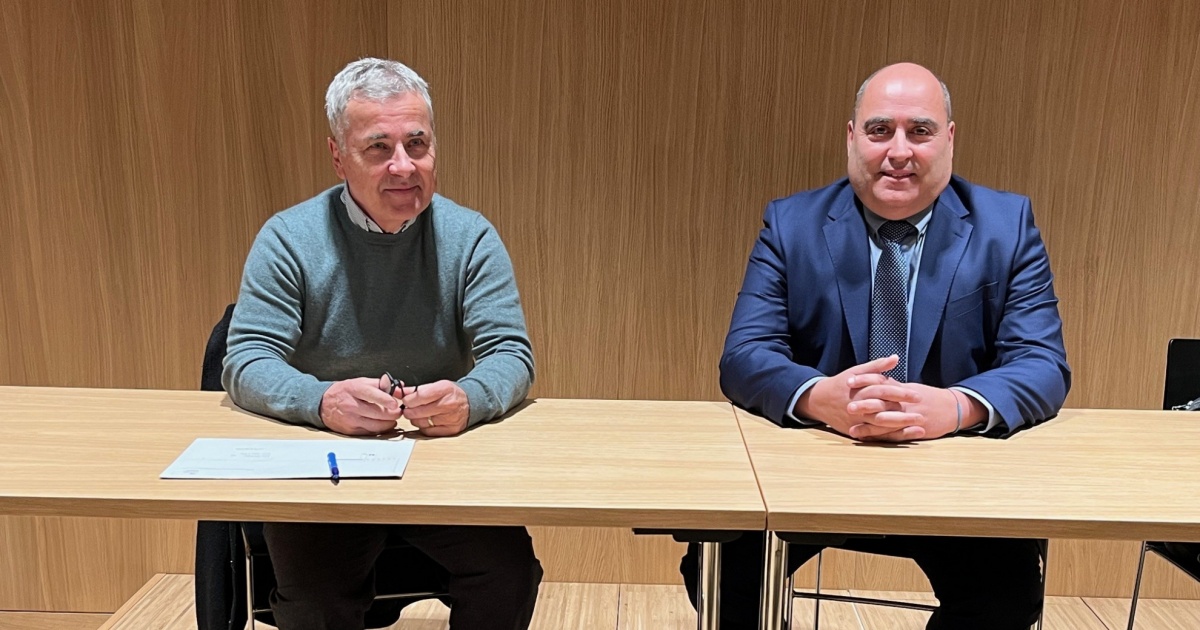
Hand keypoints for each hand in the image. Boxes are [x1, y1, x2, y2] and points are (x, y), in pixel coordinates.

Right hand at [319, 375, 403, 435]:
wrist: (324, 404)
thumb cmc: (344, 392)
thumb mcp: (360, 382)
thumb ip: (381, 384)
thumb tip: (398, 388)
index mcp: (354, 390)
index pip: (372, 394)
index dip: (386, 400)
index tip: (395, 403)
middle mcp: (352, 405)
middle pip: (377, 413)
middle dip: (393, 413)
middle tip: (398, 411)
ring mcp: (351, 419)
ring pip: (376, 425)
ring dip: (389, 423)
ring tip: (392, 418)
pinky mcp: (351, 430)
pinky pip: (370, 432)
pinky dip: (380, 429)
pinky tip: (382, 423)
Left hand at [397, 380, 469, 436]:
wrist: (470, 403)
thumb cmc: (451, 394)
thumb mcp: (437, 386)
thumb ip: (416, 390)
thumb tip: (398, 392)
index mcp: (445, 389)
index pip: (420, 396)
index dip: (409, 399)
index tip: (406, 400)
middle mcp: (448, 404)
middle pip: (418, 411)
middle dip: (409, 410)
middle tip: (410, 408)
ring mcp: (449, 419)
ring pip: (421, 422)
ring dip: (416, 419)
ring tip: (420, 413)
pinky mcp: (450, 430)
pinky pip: (427, 431)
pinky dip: (423, 426)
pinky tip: (427, 420)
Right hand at [796, 355, 918, 435]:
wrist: (819, 400)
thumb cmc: (841, 384)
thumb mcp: (856, 371)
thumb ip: (877, 366)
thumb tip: (895, 358)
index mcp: (860, 389)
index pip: (883, 391)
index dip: (901, 393)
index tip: (917, 396)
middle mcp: (859, 406)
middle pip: (884, 410)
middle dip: (904, 413)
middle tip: (922, 415)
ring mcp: (856, 420)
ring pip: (880, 425)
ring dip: (900, 426)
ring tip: (919, 427)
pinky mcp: (855, 430)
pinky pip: (875, 435)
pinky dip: (890, 435)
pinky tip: (905, 435)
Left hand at [847, 383, 976, 441]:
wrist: (953, 409)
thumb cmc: (929, 397)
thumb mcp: (911, 387)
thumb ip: (893, 384)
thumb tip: (876, 379)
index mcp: (903, 390)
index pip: (881, 382)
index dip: (865, 381)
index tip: (848, 380)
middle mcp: (905, 403)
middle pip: (883, 402)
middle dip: (865, 405)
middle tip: (848, 406)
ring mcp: (910, 418)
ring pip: (887, 422)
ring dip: (869, 426)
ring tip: (852, 429)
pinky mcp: (914, 430)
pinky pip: (895, 435)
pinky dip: (881, 438)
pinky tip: (869, 441)